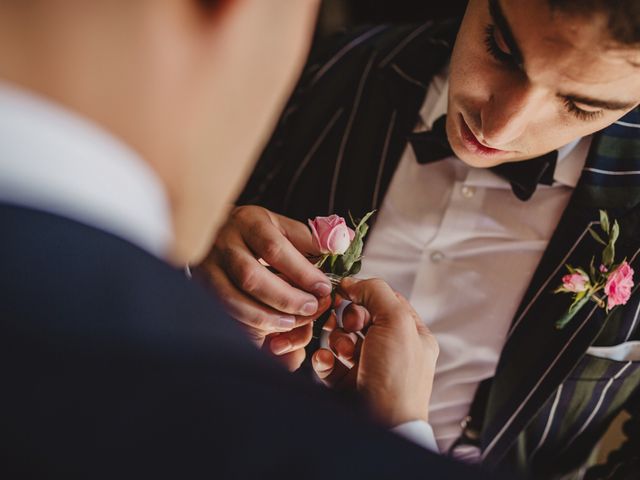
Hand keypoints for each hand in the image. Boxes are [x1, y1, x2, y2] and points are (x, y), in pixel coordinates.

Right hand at [198, 205, 332, 365]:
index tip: (322, 287)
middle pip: (252, 278)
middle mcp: (225, 245)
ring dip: (266, 317)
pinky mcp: (202, 289)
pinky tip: (267, 331)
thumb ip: (313, 238)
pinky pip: (223, 315)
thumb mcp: (282, 226)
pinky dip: (246, 327)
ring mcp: (209, 269)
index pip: (274, 249)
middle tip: (311, 308)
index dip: (301, 272)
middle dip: (285, 299)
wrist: (214, 230)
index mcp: (249, 223)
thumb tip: (345, 242)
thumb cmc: (255, 231)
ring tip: (291, 323)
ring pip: (233, 300)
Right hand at [312, 278, 437, 425]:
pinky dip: (324, 360)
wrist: (383, 426)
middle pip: (360, 318)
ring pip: (342, 339)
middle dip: (349, 319)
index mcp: (411, 335)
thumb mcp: (396, 322)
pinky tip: (327, 363)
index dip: (366, 294)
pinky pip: (329, 362)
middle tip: (350, 327)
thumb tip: (354, 282)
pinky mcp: (348, 384)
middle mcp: (392, 350)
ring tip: (342, 352)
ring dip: (337, 340)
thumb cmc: (397, 378)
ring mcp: (369, 368)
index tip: (347, 292)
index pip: (386, 301)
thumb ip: (377, 292)